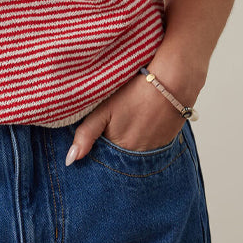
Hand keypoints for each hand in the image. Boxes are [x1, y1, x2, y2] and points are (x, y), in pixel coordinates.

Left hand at [65, 72, 188, 164]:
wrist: (172, 82)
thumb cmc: (135, 92)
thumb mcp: (105, 109)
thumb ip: (86, 134)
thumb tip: (70, 160)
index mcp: (119, 149)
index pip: (102, 159)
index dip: (96, 148)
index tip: (93, 138)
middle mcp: (137, 157)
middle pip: (118, 158)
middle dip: (110, 149)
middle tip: (112, 125)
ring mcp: (153, 152)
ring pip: (133, 153)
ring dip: (128, 144)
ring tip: (128, 122)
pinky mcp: (166, 144)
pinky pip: (149, 148)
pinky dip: (143, 139)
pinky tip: (141, 122)